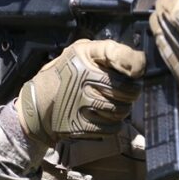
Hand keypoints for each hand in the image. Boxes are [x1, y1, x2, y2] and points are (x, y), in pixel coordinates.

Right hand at [17, 39, 145, 145]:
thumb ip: (111, 52)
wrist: (38, 103)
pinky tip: (107, 116)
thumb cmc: (68, 74)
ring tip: (115, 104)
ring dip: (123, 109)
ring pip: (120, 110)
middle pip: (126, 90)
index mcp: (82, 56)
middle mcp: (81, 78)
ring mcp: (79, 103)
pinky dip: (114, 124)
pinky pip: (111, 127)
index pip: (117, 55)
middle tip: (126, 92)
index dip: (133, 63)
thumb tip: (140, 63)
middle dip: (131, 92)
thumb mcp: (83, 52)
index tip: (137, 71)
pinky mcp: (78, 124)